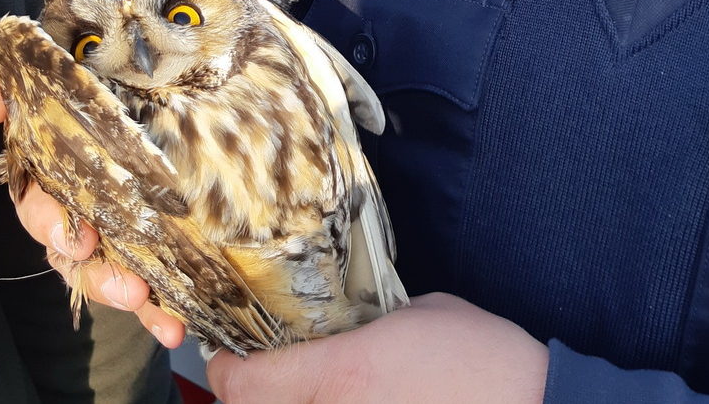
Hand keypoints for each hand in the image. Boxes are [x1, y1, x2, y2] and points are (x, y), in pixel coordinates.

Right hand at [0, 75, 185, 347]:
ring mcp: (120, 223)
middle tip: (119, 277)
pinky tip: (171, 327)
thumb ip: (22, 81)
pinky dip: (157, 312)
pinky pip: (151, 284)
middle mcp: (85, 199)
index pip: (38, 201)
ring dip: (117, 289)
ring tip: (143, 298)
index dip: (48, 221)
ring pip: (103, 270)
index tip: (77, 236)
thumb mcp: (77, 63)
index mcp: (64, 163)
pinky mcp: (156, 245)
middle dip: (88, 266)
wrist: (192, 64)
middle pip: (68, 245)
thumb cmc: (126, 70)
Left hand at [207, 292, 548, 402]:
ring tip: (325, 389)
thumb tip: (338, 328)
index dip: (226, 369)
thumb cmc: (483, 357)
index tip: (233, 357)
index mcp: (341, 375)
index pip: (241, 387)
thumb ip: (362, 322)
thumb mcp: (417, 313)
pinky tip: (362, 402)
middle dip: (258, 395)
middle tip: (276, 373)